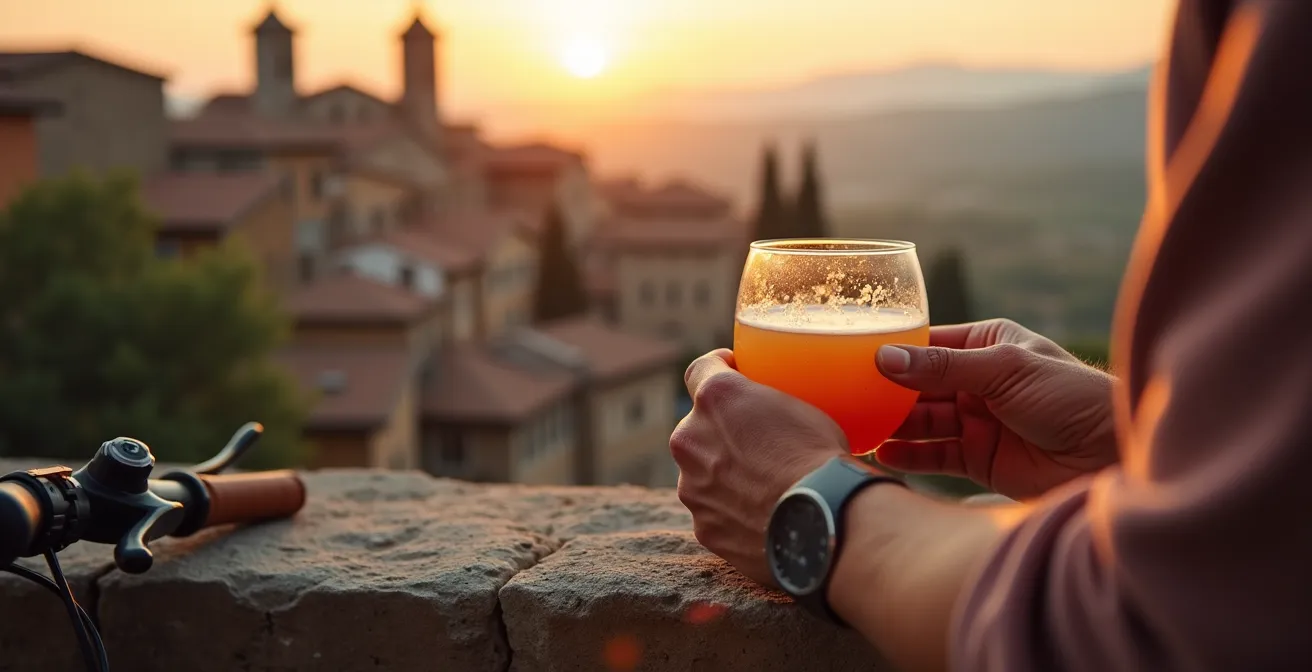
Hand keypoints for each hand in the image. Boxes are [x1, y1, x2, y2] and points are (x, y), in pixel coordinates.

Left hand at [671, 349, 847, 585]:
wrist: (821, 520)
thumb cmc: (819, 457)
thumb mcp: (802, 406)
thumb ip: (767, 405)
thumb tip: (775, 414)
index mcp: (716, 398)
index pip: (699, 370)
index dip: (717, 368)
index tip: (733, 372)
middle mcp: (691, 438)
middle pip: (697, 427)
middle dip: (719, 431)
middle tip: (756, 441)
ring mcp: (692, 487)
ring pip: (702, 473)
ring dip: (723, 475)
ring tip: (763, 486)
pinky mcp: (703, 527)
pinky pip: (715, 513)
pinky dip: (733, 513)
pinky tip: (763, 516)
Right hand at [874, 319, 1116, 499]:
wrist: (1112, 455)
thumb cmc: (1071, 396)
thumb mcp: (1005, 369)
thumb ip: (943, 367)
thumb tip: (884, 358)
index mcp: (988, 345)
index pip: (928, 345)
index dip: (893, 351)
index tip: (851, 356)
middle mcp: (978, 382)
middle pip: (919, 385)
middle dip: (886, 392)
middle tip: (844, 397)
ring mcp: (977, 422)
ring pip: (922, 421)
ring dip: (893, 425)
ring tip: (855, 428)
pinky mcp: (979, 460)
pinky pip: (934, 455)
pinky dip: (909, 456)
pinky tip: (882, 455)